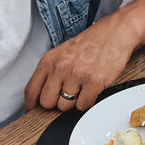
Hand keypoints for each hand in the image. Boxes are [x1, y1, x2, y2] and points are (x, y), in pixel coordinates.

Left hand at [25, 20, 139, 111]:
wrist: (115, 32)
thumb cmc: (90, 43)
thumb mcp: (63, 53)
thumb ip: (50, 72)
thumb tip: (42, 96)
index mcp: (49, 60)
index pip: (31, 90)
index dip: (30, 106)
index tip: (32, 112)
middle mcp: (61, 67)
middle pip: (47, 103)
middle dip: (56, 103)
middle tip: (65, 96)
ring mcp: (77, 75)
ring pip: (65, 107)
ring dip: (73, 103)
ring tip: (81, 88)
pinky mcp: (94, 82)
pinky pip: (83, 105)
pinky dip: (87, 102)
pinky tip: (90, 90)